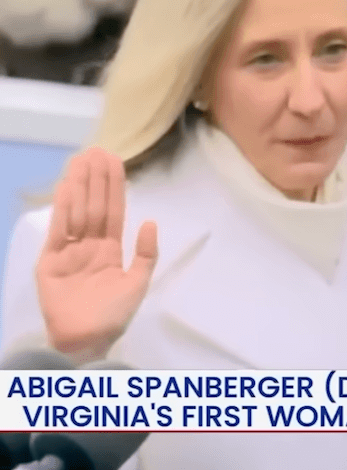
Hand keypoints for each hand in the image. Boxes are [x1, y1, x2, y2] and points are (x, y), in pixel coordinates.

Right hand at [36, 148, 157, 362]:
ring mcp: (69, 251)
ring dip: (79, 186)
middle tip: (97, 150)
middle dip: (95, 179)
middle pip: (93, 206)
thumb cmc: (114, 315)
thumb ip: (146, 252)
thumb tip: (150, 221)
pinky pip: (59, 230)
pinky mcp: (50, 261)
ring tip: (81, 161)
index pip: (113, 211)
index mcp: (110, 250)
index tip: (114, 161)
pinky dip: (63, 209)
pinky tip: (67, 187)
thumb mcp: (138, 282)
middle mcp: (89, 245)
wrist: (88, 341)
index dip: (113, 187)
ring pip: (76, 213)